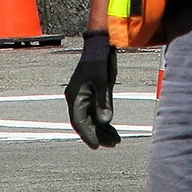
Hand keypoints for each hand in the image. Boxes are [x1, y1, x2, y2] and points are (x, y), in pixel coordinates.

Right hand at [65, 30, 119, 149]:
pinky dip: (106, 123)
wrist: (99, 46)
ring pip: (93, 121)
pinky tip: (115, 132)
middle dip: (98, 135)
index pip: (79, 121)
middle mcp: (78, 100)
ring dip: (103, 131)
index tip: (97, 145)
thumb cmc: (98, 61)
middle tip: (112, 144)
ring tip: (116, 141)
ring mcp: (86, 99)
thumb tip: (105, 121)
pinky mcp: (93, 97)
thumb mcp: (101, 81)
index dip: (88, 135)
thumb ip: (103, 101)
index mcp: (74, 96)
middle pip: (86, 123)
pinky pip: (98, 114)